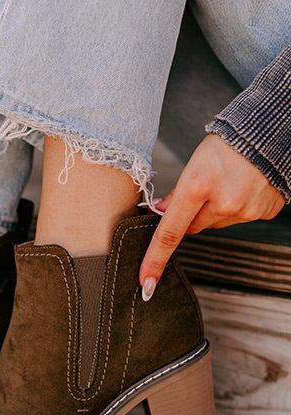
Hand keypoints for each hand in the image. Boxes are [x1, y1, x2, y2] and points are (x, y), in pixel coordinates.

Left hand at [139, 133, 284, 299]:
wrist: (269, 133)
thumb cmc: (229, 143)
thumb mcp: (195, 163)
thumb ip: (178, 193)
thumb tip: (161, 211)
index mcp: (197, 186)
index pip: (169, 232)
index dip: (155, 259)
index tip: (146, 281)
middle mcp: (223, 202)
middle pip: (195, 226)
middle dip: (194, 214)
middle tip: (205, 190)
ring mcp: (246, 210)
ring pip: (218, 223)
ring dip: (218, 209)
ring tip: (228, 182)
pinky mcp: (264, 212)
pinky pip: (241, 218)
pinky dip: (240, 206)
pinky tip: (245, 186)